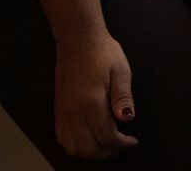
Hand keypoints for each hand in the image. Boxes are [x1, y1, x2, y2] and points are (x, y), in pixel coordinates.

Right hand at [51, 32, 136, 159]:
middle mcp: (73, 112)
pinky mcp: (58, 110)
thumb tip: (127, 118)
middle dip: (108, 151)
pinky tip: (89, 136)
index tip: (132, 140)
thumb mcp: (121, 70)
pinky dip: (76, 145)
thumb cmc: (103, 52)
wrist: (78, 40)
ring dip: (91, 151)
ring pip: (73, 148)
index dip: (122, 144)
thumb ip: (123, 97)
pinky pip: (62, 138)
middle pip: (89, 149)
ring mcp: (63, 112)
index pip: (106, 138)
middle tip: (121, 143)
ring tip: (107, 142)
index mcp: (91, 103)